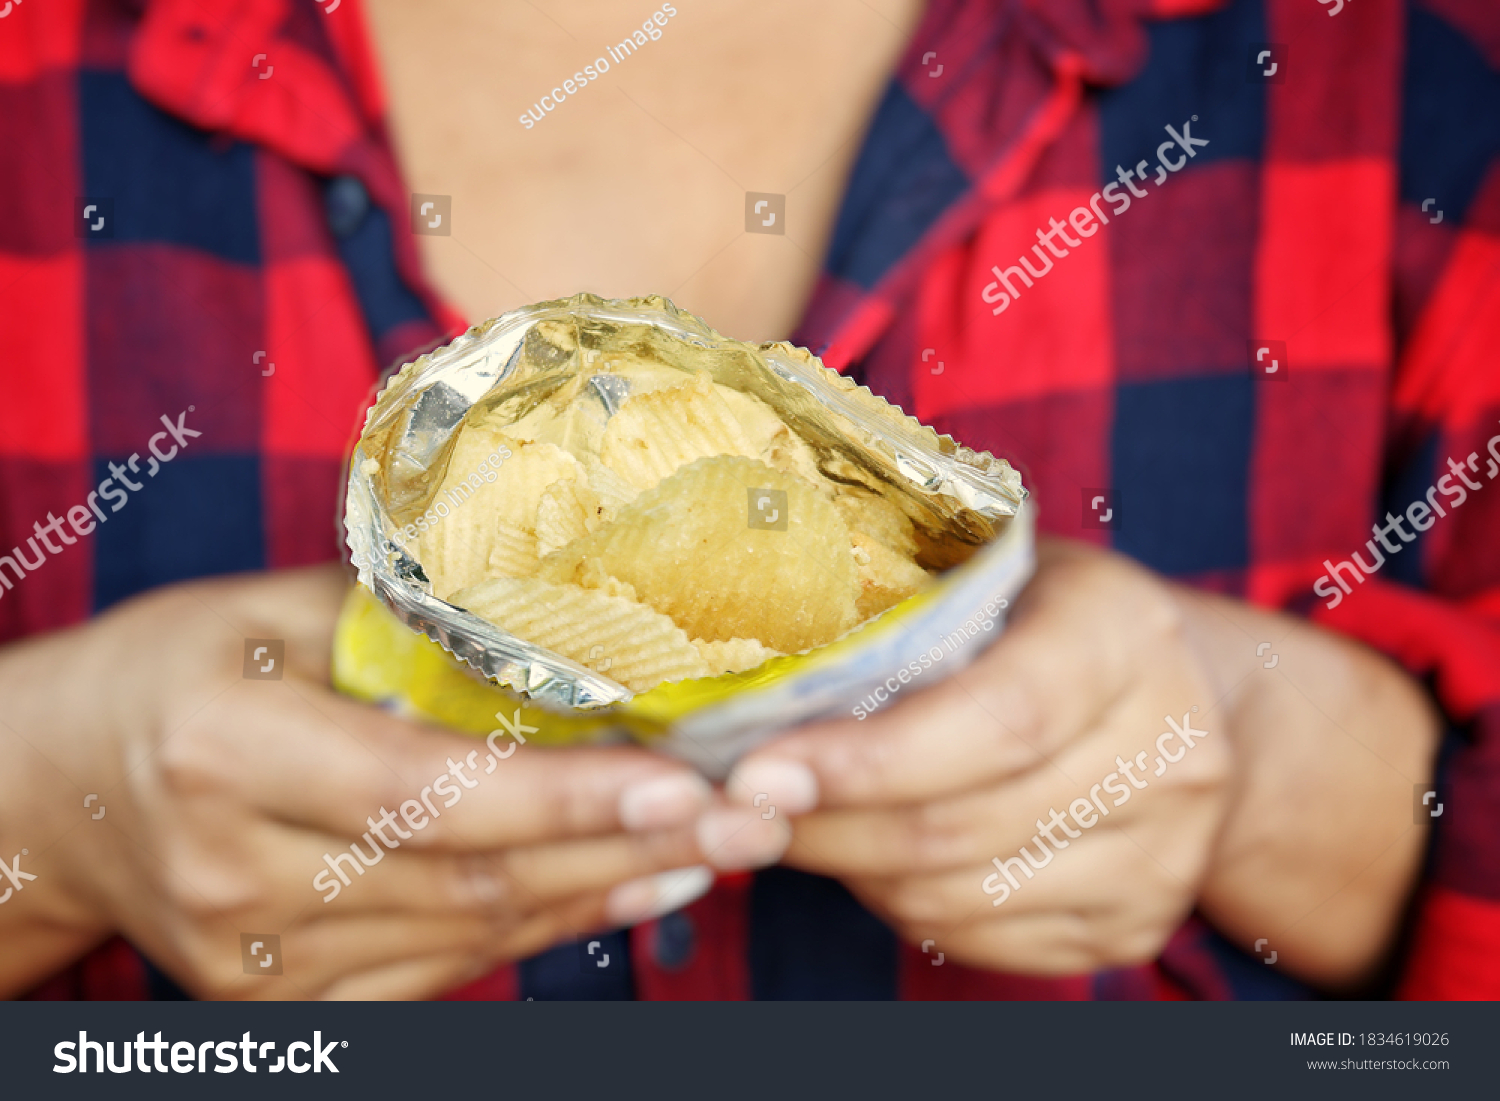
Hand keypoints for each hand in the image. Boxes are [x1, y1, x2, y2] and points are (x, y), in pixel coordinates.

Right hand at [0, 566, 716, 998]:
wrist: (58, 794)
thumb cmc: (175, 673)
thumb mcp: (265, 609)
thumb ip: (409, 620)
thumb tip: (569, 615)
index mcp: (224, 750)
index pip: (421, 789)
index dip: (560, 797)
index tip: (678, 783)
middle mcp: (232, 871)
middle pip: (465, 879)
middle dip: (623, 851)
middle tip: (748, 819)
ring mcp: (253, 961)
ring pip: (470, 936)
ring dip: (604, 893)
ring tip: (714, 846)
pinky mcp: (281, 1008)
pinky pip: (441, 979)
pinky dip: (543, 935)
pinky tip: (625, 890)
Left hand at [722, 538, 1436, 986]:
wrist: (1195, 700)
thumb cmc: (1050, 618)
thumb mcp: (990, 568)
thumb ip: (897, 603)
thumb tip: (743, 651)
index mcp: (1125, 635)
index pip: (996, 720)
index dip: (870, 759)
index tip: (760, 771)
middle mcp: (1171, 751)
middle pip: (963, 823)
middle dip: (824, 826)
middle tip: (732, 812)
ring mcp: (1165, 852)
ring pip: (961, 895)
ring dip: (850, 867)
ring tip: (793, 823)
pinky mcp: (1139, 924)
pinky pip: (986, 940)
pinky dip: (903, 907)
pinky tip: (870, 855)